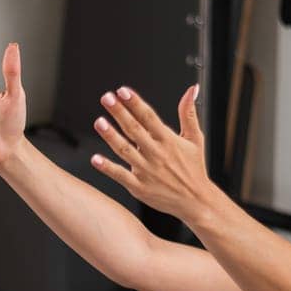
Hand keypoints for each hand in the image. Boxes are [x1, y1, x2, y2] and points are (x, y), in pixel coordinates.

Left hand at [90, 85, 213, 220]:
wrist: (195, 201)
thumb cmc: (194, 168)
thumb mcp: (195, 138)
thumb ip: (189, 113)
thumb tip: (192, 89)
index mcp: (168, 140)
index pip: (149, 117)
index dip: (135, 103)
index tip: (123, 91)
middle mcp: (156, 154)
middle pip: (134, 130)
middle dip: (120, 113)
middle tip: (106, 98)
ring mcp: (147, 171)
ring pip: (125, 151)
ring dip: (111, 136)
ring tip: (99, 122)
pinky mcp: (139, 187)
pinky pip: (120, 176)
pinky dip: (107, 168)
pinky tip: (95, 159)